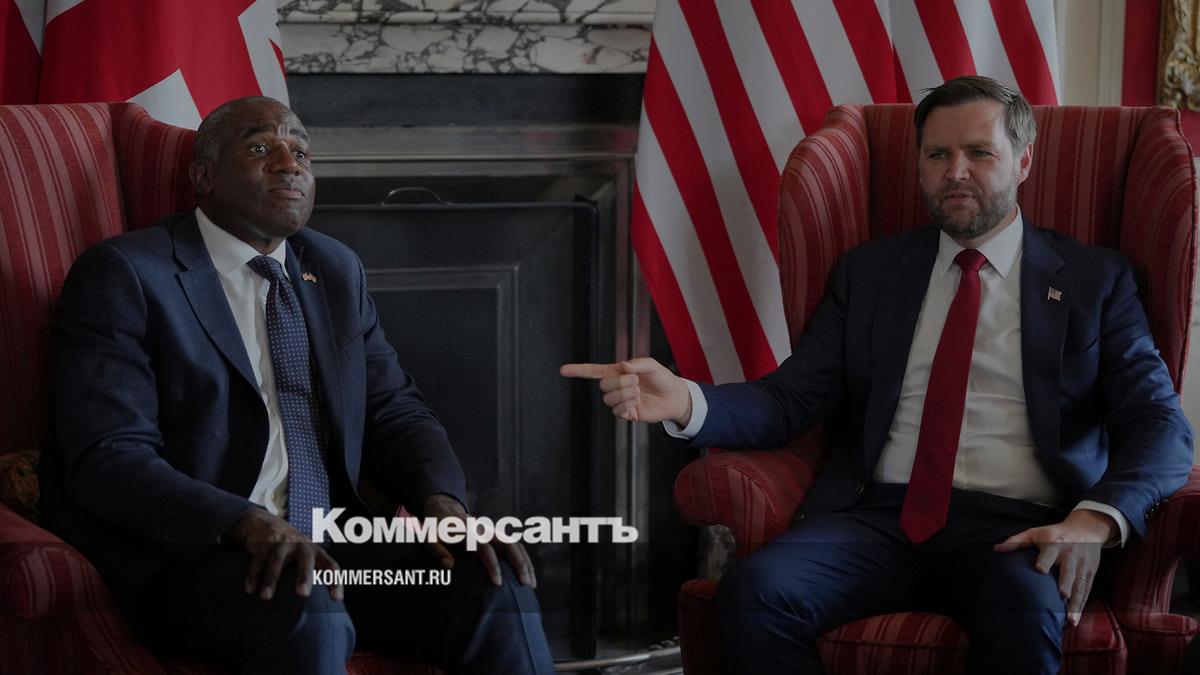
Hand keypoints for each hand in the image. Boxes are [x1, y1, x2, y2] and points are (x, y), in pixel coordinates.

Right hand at [224, 508, 342, 600]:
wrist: (266, 523)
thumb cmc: (293, 548)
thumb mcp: (308, 555)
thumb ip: (316, 571)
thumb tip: (328, 600)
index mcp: (315, 551)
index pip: (330, 564)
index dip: (334, 580)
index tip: (336, 598)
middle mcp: (300, 546)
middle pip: (305, 559)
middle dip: (304, 576)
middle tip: (302, 593)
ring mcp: (281, 543)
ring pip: (277, 560)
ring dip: (271, 579)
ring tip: (266, 597)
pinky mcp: (263, 544)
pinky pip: (258, 560)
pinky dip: (253, 575)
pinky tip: (250, 589)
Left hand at [422, 494, 535, 587]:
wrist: (445, 510)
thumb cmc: (437, 528)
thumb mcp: (430, 537)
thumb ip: (437, 550)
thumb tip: (450, 565)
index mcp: (469, 530)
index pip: (485, 548)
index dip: (492, 565)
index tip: (498, 583)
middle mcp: (485, 530)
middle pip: (508, 544)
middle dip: (518, 564)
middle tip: (524, 584)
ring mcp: (493, 531)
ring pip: (515, 544)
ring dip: (525, 563)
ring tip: (531, 584)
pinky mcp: (497, 535)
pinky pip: (515, 546)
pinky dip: (524, 559)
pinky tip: (529, 575)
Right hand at [560, 358, 690, 424]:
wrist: (674, 397)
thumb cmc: (662, 378)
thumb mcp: (652, 366)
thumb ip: (637, 363)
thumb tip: (622, 367)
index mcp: (618, 372)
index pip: (593, 371)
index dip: (578, 371)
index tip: (563, 370)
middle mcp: (616, 387)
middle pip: (603, 385)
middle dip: (619, 382)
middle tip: (635, 380)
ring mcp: (621, 401)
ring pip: (608, 399)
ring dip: (624, 393)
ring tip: (638, 391)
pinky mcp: (627, 414)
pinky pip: (617, 411)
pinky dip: (627, 404)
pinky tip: (637, 401)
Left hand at [993, 509, 1115, 625]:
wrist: (1086, 530)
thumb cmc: (1055, 534)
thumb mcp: (1035, 533)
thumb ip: (1016, 541)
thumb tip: (996, 549)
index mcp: (1054, 545)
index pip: (1049, 553)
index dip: (1044, 560)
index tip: (1040, 569)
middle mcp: (1069, 556)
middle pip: (1068, 571)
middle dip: (1066, 583)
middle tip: (1062, 595)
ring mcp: (1082, 566)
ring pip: (1080, 586)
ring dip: (1076, 603)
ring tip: (1070, 619)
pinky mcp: (1090, 574)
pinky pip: (1086, 591)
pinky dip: (1082, 606)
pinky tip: (1075, 620)